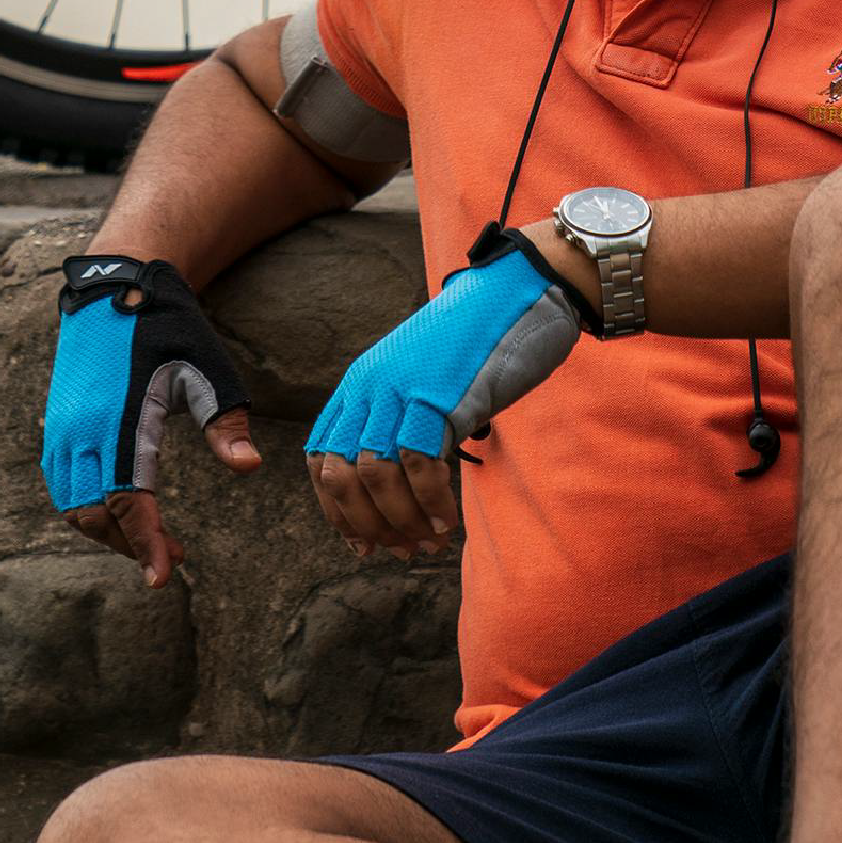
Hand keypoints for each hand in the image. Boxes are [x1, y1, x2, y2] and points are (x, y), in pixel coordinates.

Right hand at [41, 254, 260, 589]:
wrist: (116, 286)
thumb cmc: (169, 327)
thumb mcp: (207, 368)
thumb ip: (225, 420)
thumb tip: (249, 468)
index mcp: (121, 417)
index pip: (127, 499)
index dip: (145, 542)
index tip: (164, 578)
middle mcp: (82, 428)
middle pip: (95, 514)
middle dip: (132, 544)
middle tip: (176, 558)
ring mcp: (63, 428)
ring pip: (74, 506)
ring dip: (109, 531)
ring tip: (153, 538)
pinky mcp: (57, 425)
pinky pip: (64, 485)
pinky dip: (88, 509)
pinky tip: (122, 509)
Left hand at [307, 239, 583, 563]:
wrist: (520, 292)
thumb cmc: (480, 342)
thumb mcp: (422, 379)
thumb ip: (401, 419)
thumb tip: (394, 487)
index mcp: (360, 382)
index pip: (321, 458)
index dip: (337, 510)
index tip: (362, 542)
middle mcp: (369, 385)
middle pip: (340, 475)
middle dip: (366, 525)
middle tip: (399, 550)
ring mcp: (399, 389)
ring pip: (376, 476)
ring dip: (400, 521)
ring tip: (427, 543)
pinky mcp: (435, 395)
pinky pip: (420, 466)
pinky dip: (430, 504)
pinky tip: (447, 522)